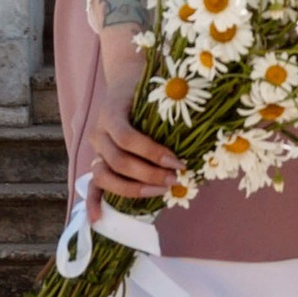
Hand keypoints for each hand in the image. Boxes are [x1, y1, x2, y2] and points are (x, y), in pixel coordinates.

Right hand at [87, 30, 184, 203]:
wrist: (125, 77)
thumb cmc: (146, 85)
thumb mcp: (157, 90)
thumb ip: (171, 106)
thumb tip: (205, 125)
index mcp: (111, 111)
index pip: (128, 138)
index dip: (152, 153)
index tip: (179, 162)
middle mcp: (99, 131)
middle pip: (119, 161)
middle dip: (150, 174)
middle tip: (175, 179)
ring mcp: (95, 148)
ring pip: (105, 176)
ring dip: (133, 188)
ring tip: (160, 192)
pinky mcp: (97, 160)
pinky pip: (92, 185)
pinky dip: (95, 202)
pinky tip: (99, 219)